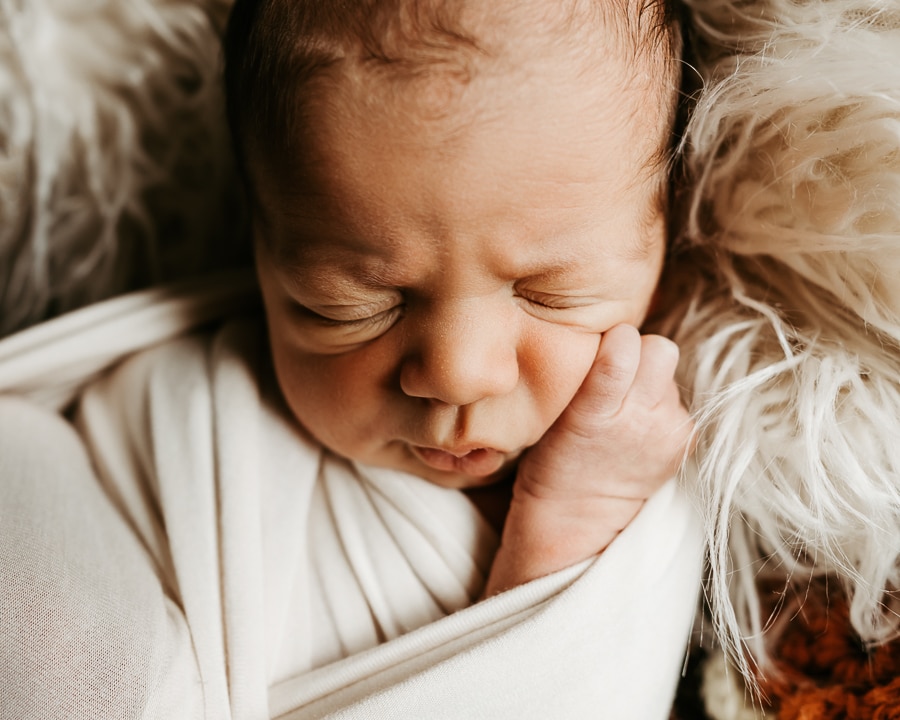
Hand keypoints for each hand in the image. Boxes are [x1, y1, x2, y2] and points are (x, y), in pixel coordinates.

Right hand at [482, 324, 693, 595]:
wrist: (577, 521)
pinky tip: (638, 424)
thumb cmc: (553, 460)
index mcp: (597, 412)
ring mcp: (668, 433)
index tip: (600, 351)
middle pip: (661, 348)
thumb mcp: (552, 412)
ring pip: (670, 370)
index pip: (626, 343)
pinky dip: (660, 403)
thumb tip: (614, 333)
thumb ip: (586, 371)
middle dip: (640, 352)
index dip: (614, 339)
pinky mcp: (685, 442)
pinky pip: (677, 398)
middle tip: (617, 374)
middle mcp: (640, 420)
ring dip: (649, 379)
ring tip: (624, 406)